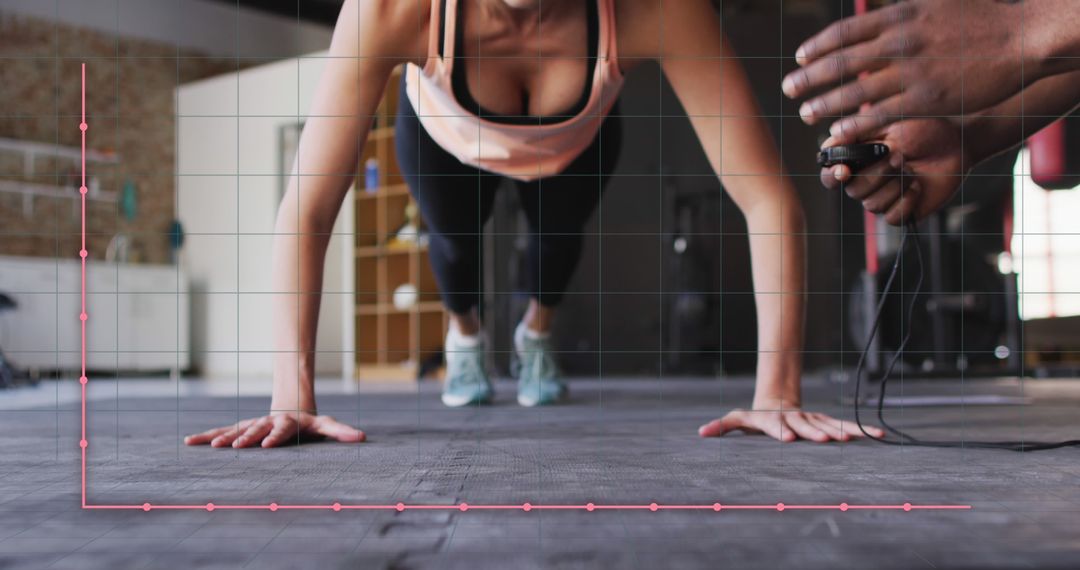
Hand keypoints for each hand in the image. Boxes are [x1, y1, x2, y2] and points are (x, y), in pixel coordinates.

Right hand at [184, 412, 365, 447]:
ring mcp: (253, 424)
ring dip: (224, 437)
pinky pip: (223, 431)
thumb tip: (363, 437)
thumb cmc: (311, 423)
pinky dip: (208, 436)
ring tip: (212, 446)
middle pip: (256, 429)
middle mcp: (268, 421)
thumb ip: (342, 432)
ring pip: (237, 429)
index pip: (282, 430)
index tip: (267, 445)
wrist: (293, 406)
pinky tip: (190, 442)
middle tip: (234, 446)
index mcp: (288, 423)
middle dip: (246, 437)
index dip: (275, 436)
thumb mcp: (327, 425)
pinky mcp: (242, 427)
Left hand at [698, 399, 884, 442]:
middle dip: (814, 432)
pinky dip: (861, 430)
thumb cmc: (755, 418)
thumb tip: (701, 432)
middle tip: (826, 440)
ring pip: (828, 424)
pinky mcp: (825, 421)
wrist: (776, 402)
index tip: (789, 439)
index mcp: (773, 420)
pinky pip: (844, 425)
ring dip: (843, 431)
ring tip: (857, 438)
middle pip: (804, 425)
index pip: (776, 426)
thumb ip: (722, 426)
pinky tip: (879, 435)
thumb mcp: (738, 419)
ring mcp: (812, 419)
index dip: (781, 431)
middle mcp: (795, 418)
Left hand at [783, 0, 1030, 143]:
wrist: (1020, 40)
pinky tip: (837, 132)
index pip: (846, 31)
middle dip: (810, 77)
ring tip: (805, 114)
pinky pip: (880, 114)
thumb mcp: (938, 0)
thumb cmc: (981, 19)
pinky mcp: (925, 99)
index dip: (818, 46)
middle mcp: (900, 41)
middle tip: (788, 89)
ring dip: (825, 105)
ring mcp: (912, 71)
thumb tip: (879, 8)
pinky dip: (855, 124)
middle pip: (842, 62)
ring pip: (856, 92)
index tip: (800, 57)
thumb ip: (904, 7)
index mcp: (901, 15)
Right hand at [821, 118, 972, 224]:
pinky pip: (891, 217)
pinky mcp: (902, 211)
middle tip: (898, 157)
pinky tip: (917, 186)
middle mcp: (866, 181)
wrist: (957, 144)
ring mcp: (884, 197)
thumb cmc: (925, 128)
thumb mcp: (889, 124)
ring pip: (871, 205)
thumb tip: (830, 142)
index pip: (830, 176)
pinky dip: (906, 202)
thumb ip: (859, 132)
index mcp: (857, 160)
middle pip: (853, 191)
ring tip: (911, 169)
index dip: (832, 176)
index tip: (844, 170)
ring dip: (894, 186)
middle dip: (876, 174)